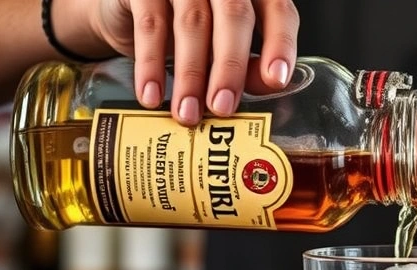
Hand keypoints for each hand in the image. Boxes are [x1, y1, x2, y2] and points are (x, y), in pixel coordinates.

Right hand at [87, 0, 298, 124]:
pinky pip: (150, 26)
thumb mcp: (225, 48)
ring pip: (191, 24)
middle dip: (230, 67)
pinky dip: (151, 65)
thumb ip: (250, 65)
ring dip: (191, 75)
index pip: (278, 10)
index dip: (280, 44)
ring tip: (188, 112)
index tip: (276, 79)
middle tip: (223, 107)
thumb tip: (267, 86)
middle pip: (234, 16)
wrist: (136, 9)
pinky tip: (152, 95)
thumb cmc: (191, 29)